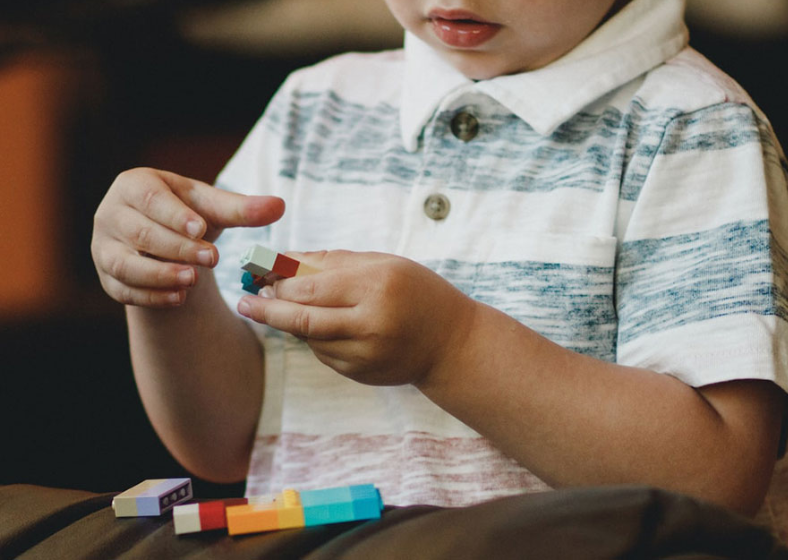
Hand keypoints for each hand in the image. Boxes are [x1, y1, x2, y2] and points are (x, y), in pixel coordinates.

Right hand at [91, 168, 284, 306]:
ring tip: (192, 281)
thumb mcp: (213, 208)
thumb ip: (242, 209)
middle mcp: (111, 214)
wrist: (164, 240)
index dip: (175, 215)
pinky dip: (151, 296)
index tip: (201, 228)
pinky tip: (179, 298)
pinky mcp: (107, 277)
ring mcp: (103, 248)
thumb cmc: (188, 215)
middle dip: (177, 247)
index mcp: (134, 185)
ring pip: (125, 264)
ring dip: (159, 275)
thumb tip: (279, 206)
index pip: (150, 199)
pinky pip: (123, 290)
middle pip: (140, 233)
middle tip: (211, 259)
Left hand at [236, 251, 476, 386]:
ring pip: (308, 339)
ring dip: (289, 322)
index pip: (311, 286)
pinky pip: (323, 353)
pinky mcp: (360, 374)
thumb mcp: (383, 264)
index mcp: (377, 286)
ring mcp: (365, 354)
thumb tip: (284, 260)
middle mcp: (371, 324)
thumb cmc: (417, 292)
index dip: (279, 282)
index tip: (256, 274)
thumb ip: (332, 261)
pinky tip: (318, 324)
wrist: (452, 344)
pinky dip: (313, 338)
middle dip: (267, 309)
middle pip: (301, 319)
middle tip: (245, 301)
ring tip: (279, 306)